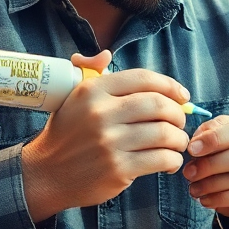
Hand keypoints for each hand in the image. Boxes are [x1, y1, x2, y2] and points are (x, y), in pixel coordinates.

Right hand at [20, 51, 190, 221]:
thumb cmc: (67, 134)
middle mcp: (100, 114)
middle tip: (180, 122)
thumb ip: (92, 73)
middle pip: (159, 105)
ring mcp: (109, 143)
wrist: (46, 173)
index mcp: (92, 91)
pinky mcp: (118, 169)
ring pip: (165, 134)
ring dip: (179, 139)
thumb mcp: (73, 98)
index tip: (182, 96)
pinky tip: (170, 162)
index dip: (170, 85)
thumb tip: (106, 55)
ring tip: (177, 142)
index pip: (143, 78)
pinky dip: (173, 160)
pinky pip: (161, 159)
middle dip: (178, 114)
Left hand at [184, 116, 228, 228]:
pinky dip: (220, 198)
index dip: (214, 138)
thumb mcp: (223, 151)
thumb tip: (195, 141)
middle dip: (209, 164)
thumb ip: (211, 139)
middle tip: (188, 173)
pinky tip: (205, 200)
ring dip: (210, 184)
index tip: (191, 149)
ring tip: (193, 190)